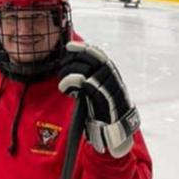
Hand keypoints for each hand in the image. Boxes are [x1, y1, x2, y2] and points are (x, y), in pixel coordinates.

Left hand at [58, 41, 139, 157]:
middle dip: (72, 61)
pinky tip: (66, 90)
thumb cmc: (104, 111)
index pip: (98, 54)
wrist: (116, 132)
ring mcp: (108, 88)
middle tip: (62, 68)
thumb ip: (92, 78)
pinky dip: (71, 83)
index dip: (83, 48)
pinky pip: (85, 84)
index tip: (69, 46)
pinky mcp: (102, 99)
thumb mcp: (100, 91)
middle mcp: (112, 77)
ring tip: (63, 85)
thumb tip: (76, 64)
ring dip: (68, 74)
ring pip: (85, 70)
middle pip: (90, 59)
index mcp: (112, 73)